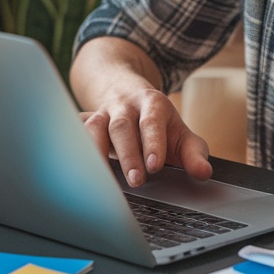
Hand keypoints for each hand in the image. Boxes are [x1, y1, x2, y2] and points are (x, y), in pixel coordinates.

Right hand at [78, 71, 211, 187]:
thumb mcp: (180, 133)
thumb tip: (204, 173)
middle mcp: (124, 105)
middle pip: (122, 126)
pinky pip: (72, 132)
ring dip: (95, 152)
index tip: (154, 166)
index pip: (152, 120)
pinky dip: (70, 147)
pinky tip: (69, 166)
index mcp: (152, 103)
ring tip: (101, 180)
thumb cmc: (157, 122)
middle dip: (128, 154)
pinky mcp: (83, 122)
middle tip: (136, 180)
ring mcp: (100, 112)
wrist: (125, 92)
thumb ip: (194, 153)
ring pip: (93, 128)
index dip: (153, 142)